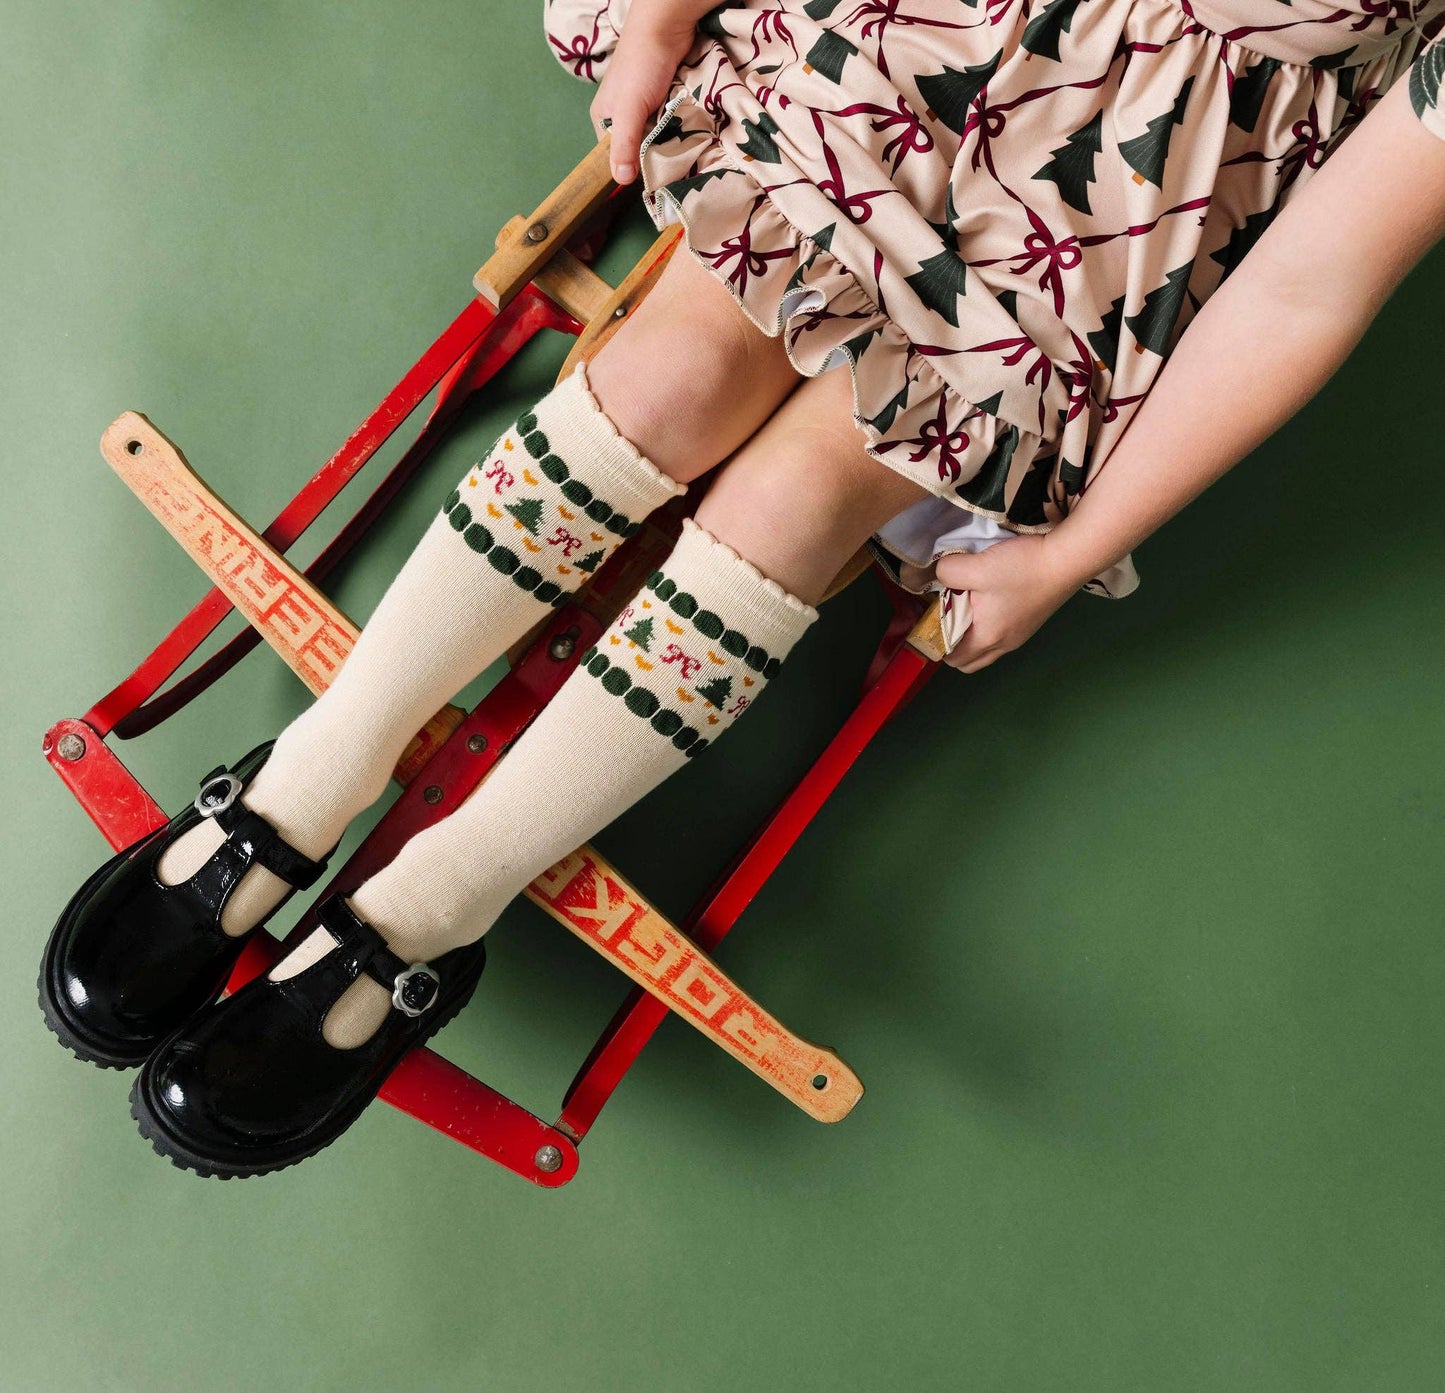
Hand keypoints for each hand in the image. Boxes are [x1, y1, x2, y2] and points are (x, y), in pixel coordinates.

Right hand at [590, 0, 702, 183]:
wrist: (666, 27)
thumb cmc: (642, 66)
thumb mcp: (630, 109)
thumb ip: (625, 144)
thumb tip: (621, 181)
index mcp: (605, 118)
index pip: (614, 157)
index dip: (630, 169)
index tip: (650, 182)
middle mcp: (621, 114)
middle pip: (636, 149)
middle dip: (651, 157)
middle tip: (671, 170)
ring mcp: (642, 106)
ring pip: (654, 137)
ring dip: (666, 144)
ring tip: (680, 155)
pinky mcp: (661, 99)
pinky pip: (667, 123)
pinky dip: (675, 129)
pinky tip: (685, 137)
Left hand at [933, 535, 1080, 673]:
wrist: (1067, 559)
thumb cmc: (1022, 569)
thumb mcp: (976, 567)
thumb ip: (948, 572)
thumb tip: (940, 574)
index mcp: (988, 638)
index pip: (953, 659)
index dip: (936, 643)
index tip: (931, 618)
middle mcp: (1004, 644)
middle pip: (970, 659)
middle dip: (953, 642)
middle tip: (948, 613)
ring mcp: (1020, 635)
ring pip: (986, 646)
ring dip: (972, 631)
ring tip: (967, 602)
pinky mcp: (1030, 621)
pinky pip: (1000, 633)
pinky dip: (988, 623)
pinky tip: (989, 596)